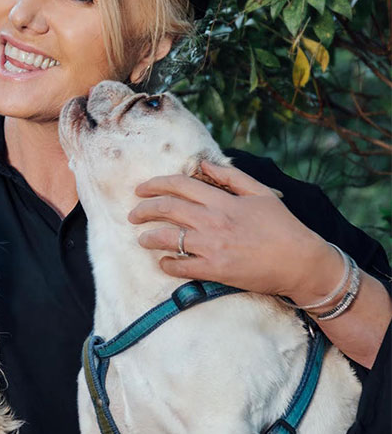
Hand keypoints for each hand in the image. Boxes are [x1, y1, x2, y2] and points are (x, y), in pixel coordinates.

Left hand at [127, 160, 339, 300]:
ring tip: (142, 239)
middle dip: (143, 210)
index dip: (155, 185)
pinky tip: (163, 263)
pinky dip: (167, 264)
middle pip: (166, 209)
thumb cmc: (283, 227)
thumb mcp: (260, 193)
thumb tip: (204, 163)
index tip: (141, 189)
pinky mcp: (214, 270)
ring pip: (167, 238)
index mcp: (223, 200)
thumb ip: (231, 177)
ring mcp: (211, 246)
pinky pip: (180, 267)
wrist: (300, 262)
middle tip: (133, 214)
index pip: (179, 185)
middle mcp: (213, 221)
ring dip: (148, 238)